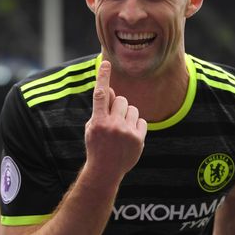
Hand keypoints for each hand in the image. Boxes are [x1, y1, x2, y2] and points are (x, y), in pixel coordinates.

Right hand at [84, 60, 146, 184]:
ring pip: (133, 109)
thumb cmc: (97, 145)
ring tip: (121, 130)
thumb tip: (112, 90)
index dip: (103, 77)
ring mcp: (126, 132)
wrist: (105, 170)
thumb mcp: (93, 127)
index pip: (100, 95)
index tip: (105, 63)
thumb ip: (102, 108)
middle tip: (114, 120)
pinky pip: (141, 121)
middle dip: (119, 107)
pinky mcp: (138, 139)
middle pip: (121, 100)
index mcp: (98, 121)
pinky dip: (136, 126)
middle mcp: (112, 125)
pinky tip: (129, 137)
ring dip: (128, 116)